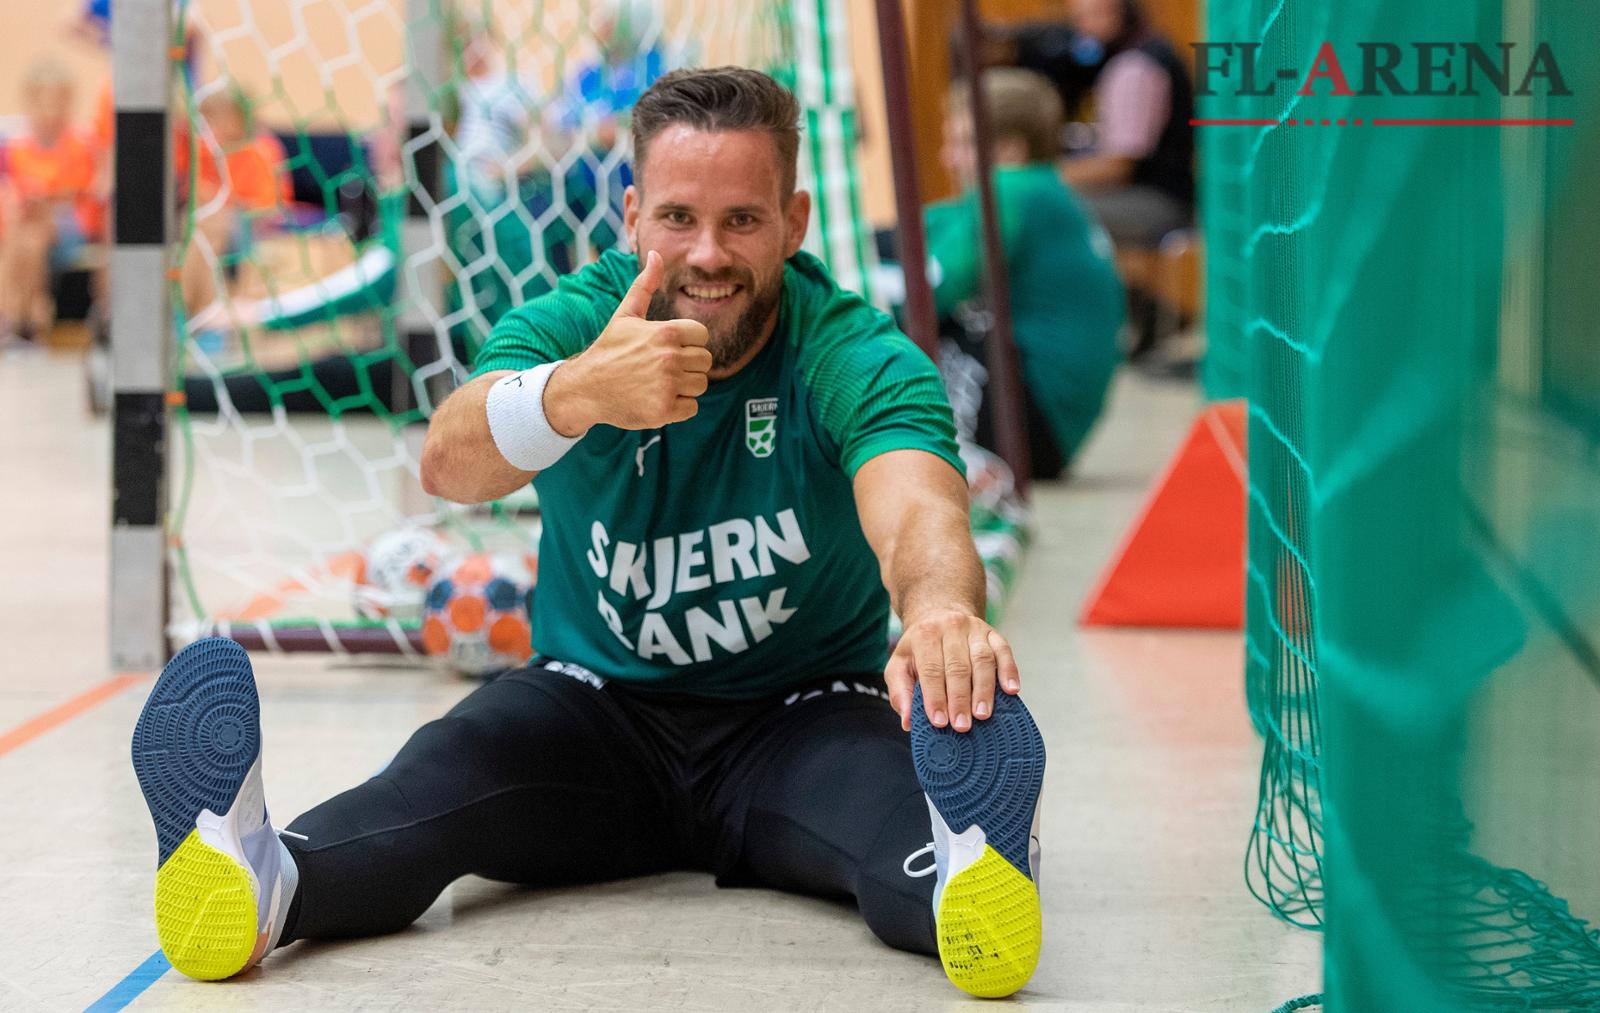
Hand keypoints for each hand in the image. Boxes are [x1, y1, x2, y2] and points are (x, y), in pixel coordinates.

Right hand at [545, 250, 711, 433]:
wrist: (585, 388)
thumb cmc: (609, 349)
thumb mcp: (625, 314)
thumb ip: (645, 285)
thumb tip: (655, 253)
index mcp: (665, 332)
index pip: (702, 336)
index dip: (687, 342)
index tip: (667, 347)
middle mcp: (669, 358)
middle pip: (705, 361)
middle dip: (688, 365)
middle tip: (662, 368)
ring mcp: (667, 386)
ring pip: (701, 385)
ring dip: (684, 386)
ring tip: (659, 383)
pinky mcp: (664, 410)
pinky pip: (692, 408)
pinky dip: (678, 407)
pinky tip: (657, 399)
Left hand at [884, 609, 1020, 733]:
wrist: (939, 615)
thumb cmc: (920, 649)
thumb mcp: (900, 665)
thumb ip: (900, 693)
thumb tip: (907, 722)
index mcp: (925, 635)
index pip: (931, 669)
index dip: (935, 697)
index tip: (939, 722)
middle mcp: (951, 628)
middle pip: (958, 667)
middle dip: (960, 699)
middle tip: (962, 725)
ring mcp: (975, 629)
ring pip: (983, 660)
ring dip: (984, 690)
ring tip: (982, 715)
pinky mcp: (993, 634)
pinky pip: (1004, 651)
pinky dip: (1009, 671)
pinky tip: (1011, 690)